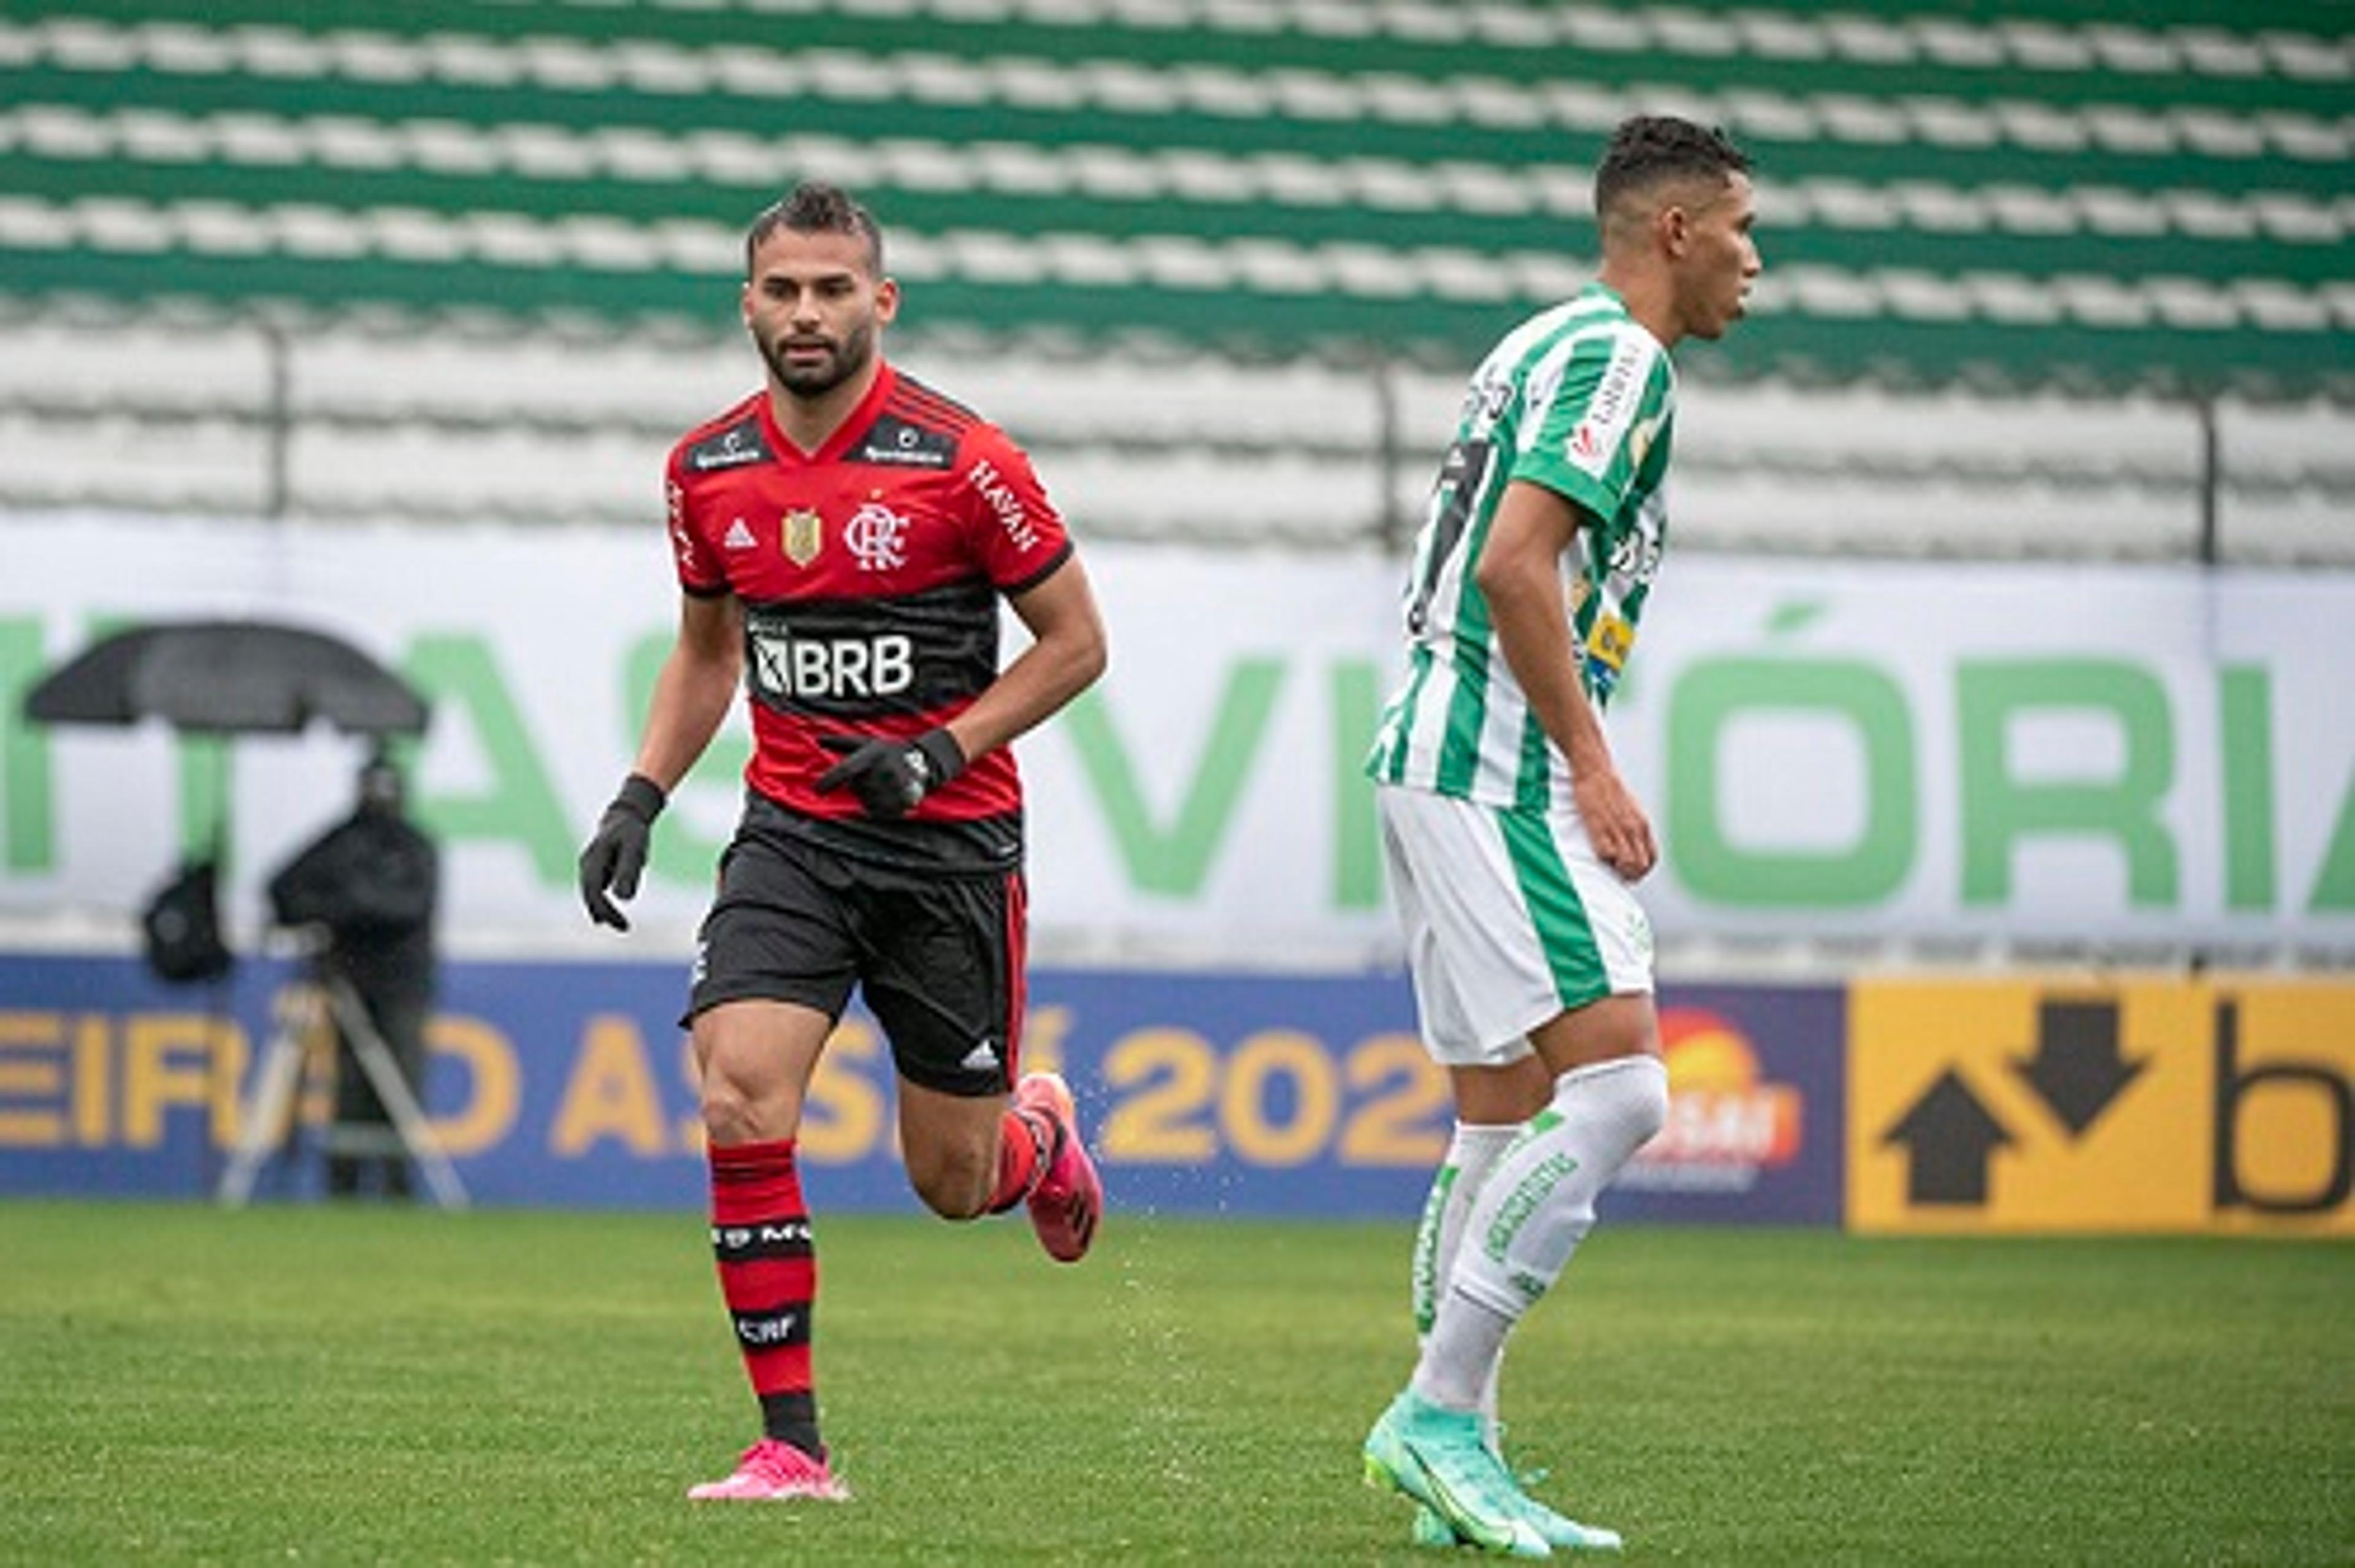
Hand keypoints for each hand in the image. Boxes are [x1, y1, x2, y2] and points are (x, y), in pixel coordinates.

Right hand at [578, 773, 665, 929]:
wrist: (626, 815)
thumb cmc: (632, 832)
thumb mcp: (634, 849)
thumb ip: (628, 871)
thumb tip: (622, 898)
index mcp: (594, 858)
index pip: (594, 891)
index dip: (606, 910)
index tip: (624, 924)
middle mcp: (587, 863)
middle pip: (590, 894)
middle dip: (605, 913)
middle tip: (625, 928)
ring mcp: (589, 865)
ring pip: (590, 892)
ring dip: (601, 909)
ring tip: (616, 924)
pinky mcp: (595, 867)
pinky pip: (594, 888)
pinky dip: (600, 901)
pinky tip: (606, 915)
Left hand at [816, 729, 965, 819]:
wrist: (924, 762)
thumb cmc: (887, 751)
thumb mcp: (866, 743)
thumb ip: (840, 742)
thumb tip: (817, 739)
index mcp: (872, 753)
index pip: (845, 770)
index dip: (829, 781)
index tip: (817, 790)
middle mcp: (884, 769)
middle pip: (856, 788)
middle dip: (859, 786)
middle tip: (873, 777)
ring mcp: (895, 786)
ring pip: (866, 801)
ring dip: (869, 796)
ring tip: (882, 785)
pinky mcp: (902, 801)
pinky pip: (878, 811)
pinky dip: (878, 806)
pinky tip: (887, 795)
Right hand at [1572, 765, 1656, 882]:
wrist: (1595, 770)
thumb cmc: (1609, 787)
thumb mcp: (1631, 808)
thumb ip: (1635, 826)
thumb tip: (1633, 842)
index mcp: (1642, 824)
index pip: (1651, 858)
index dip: (1643, 870)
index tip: (1632, 871)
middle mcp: (1633, 829)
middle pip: (1641, 866)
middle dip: (1631, 875)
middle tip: (1618, 873)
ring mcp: (1617, 829)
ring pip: (1627, 864)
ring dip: (1617, 870)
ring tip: (1609, 865)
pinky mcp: (1598, 827)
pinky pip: (1606, 854)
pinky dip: (1602, 859)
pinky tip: (1598, 852)